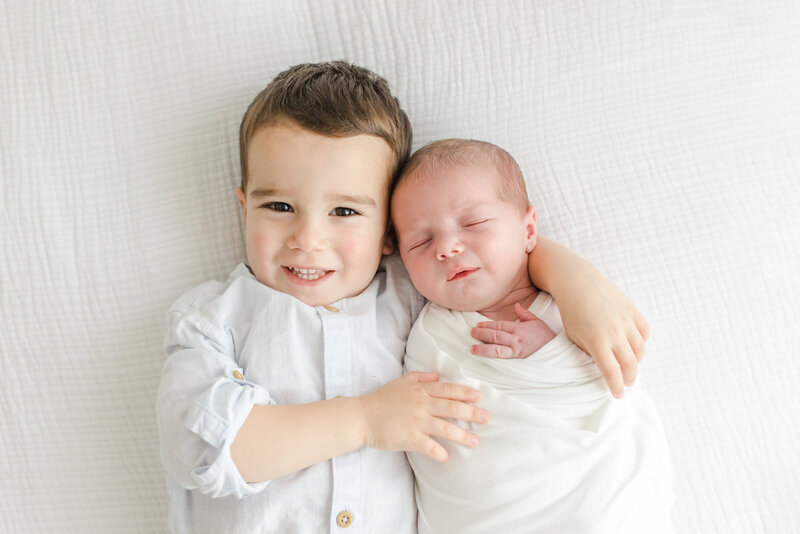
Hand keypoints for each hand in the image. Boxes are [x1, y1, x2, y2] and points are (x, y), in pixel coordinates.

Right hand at [358, 371, 487, 461]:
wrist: (361, 416)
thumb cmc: (380, 399)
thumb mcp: (400, 382)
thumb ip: (419, 377)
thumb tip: (437, 375)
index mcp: (420, 390)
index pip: (447, 390)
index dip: (465, 393)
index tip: (479, 397)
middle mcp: (421, 404)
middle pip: (452, 407)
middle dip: (472, 413)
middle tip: (486, 418)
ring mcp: (416, 421)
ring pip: (445, 427)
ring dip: (462, 435)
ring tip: (475, 442)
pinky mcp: (409, 437)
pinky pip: (429, 446)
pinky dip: (440, 452)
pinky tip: (447, 457)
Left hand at [470, 303, 555, 357]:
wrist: (556, 351)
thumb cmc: (545, 336)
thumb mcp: (536, 321)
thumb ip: (524, 313)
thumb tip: (515, 306)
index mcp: (520, 329)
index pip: (500, 326)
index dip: (487, 325)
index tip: (478, 325)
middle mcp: (517, 340)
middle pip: (496, 336)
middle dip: (482, 335)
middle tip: (472, 333)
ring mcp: (517, 351)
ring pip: (497, 349)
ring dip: (483, 349)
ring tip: (473, 348)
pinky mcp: (518, 360)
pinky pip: (503, 359)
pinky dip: (492, 358)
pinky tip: (484, 358)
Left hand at [557, 270, 649, 398]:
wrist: (578, 282)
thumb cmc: (571, 311)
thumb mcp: (574, 336)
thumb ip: (590, 352)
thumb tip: (605, 365)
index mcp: (597, 341)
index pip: (612, 372)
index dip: (616, 386)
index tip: (619, 394)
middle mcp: (614, 332)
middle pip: (630, 364)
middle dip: (630, 378)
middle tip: (627, 383)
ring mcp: (625, 320)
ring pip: (640, 349)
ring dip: (637, 361)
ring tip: (630, 365)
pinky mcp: (632, 310)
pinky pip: (644, 331)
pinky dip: (642, 341)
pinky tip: (635, 345)